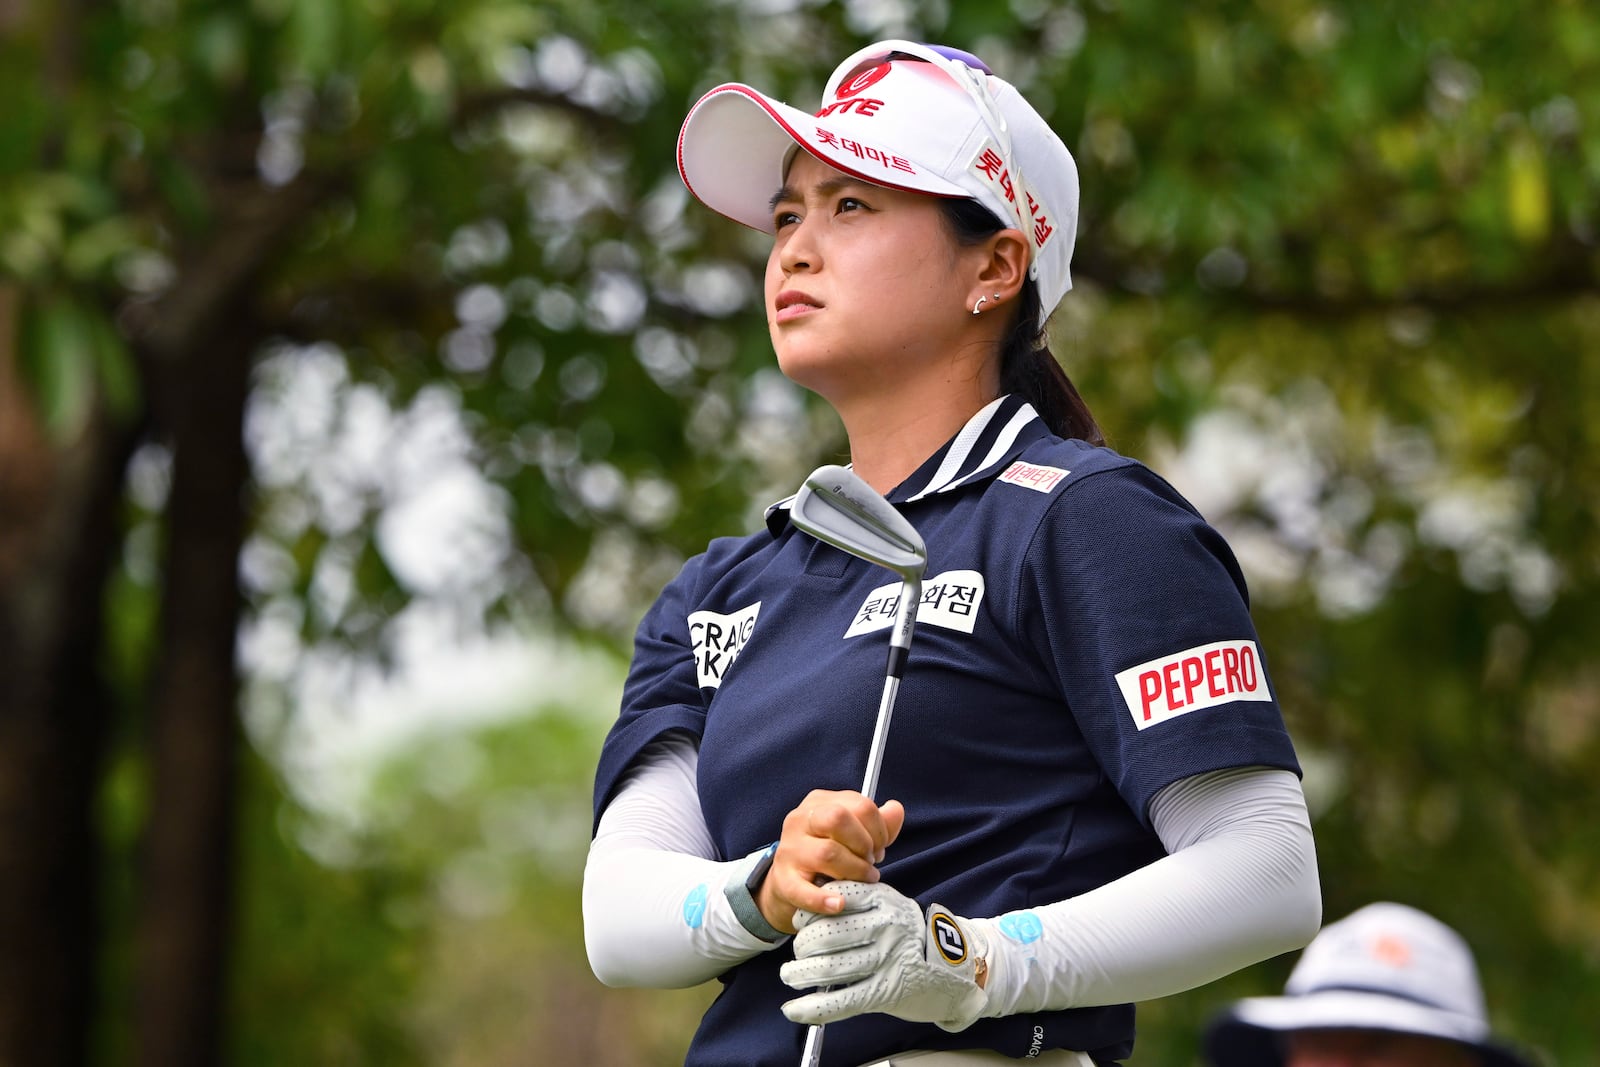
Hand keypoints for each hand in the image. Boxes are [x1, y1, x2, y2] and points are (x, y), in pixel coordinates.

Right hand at [758, 791, 904, 934]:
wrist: (790, 883)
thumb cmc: (828, 853)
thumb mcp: (853, 832)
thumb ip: (879, 822)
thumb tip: (895, 809)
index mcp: (820, 802)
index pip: (859, 805)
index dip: (879, 829)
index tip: (880, 847)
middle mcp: (800, 819)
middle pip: (838, 818)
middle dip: (864, 843)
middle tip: (870, 861)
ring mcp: (789, 850)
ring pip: (827, 853)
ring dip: (855, 870)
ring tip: (863, 880)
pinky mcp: (783, 880)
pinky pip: (803, 890)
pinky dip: (824, 900)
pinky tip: (839, 904)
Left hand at [779, 880, 988, 1031]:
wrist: (958, 966)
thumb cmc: (913, 935)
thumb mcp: (890, 906)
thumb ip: (856, 904)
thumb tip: (809, 912)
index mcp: (882, 900)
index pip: (833, 900)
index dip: (809, 912)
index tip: (800, 921)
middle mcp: (884, 928)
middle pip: (827, 935)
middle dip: (802, 946)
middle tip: (797, 952)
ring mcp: (886, 960)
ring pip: (830, 968)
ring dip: (800, 974)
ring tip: (789, 975)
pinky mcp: (887, 992)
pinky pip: (842, 1001)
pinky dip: (812, 1008)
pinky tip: (793, 1009)